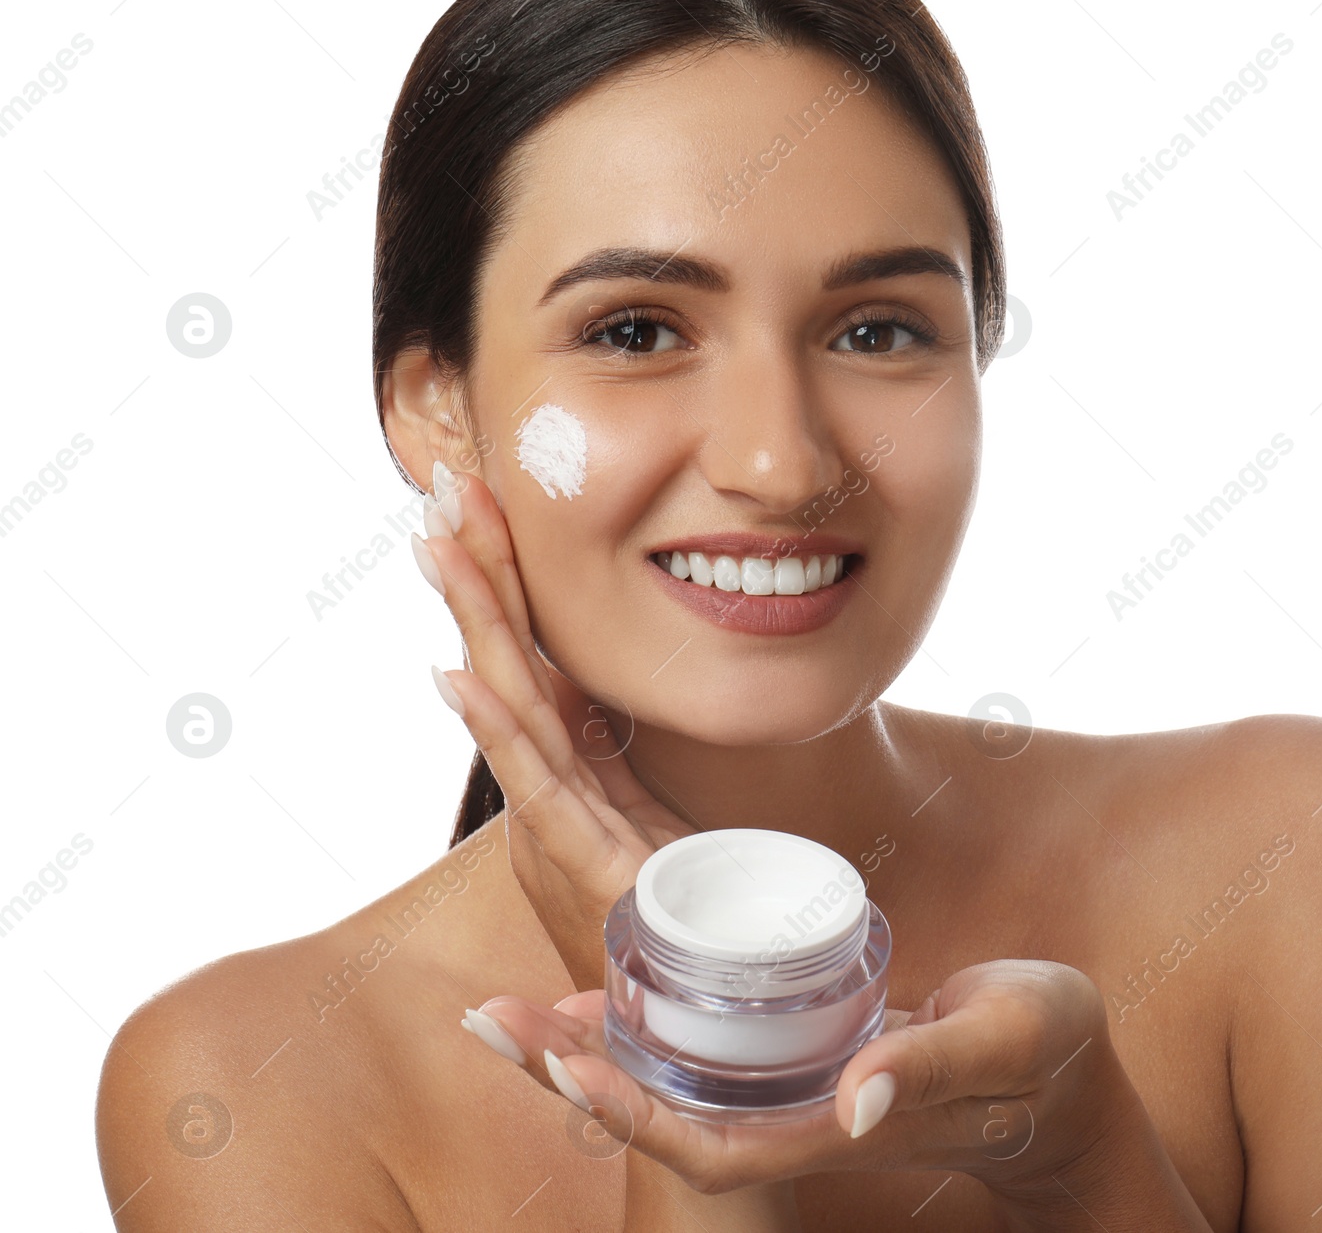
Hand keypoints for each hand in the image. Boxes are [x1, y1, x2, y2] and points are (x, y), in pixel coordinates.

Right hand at [412, 461, 693, 989]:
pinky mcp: (592, 870)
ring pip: (514, 706)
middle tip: (445, 488)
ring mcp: (565, 825)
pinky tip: (459, 674)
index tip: (482, 503)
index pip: (534, 656)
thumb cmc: (679, 914)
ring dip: (475, 623)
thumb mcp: (651, 815)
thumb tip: (591, 683)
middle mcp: (557, 789)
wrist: (708, 1011)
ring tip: (435, 545)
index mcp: (577, 767)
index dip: (508, 583)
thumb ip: (617, 757)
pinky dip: (497, 731)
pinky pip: (541, 788)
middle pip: (512, 662)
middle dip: (480, 574)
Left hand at [465, 959, 1134, 1225]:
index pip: (709, 1139)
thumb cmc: (1044, 1057)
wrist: (1059, 1077)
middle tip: (487, 1021)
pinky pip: (701, 1049)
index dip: (632, 1107)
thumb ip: (939, 1065)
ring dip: (586, 1050)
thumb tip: (856, 1093)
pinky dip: (641, 1020)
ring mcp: (793, 1089)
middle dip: (570, 1075)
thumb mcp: (1010, 1042)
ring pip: (670, 1082)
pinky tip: (598, 983)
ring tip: (506, 1012)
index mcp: (837, 1124)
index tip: (559, 1059)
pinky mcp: (798, 1055)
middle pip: (660, 1116)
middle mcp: (797, 1117)